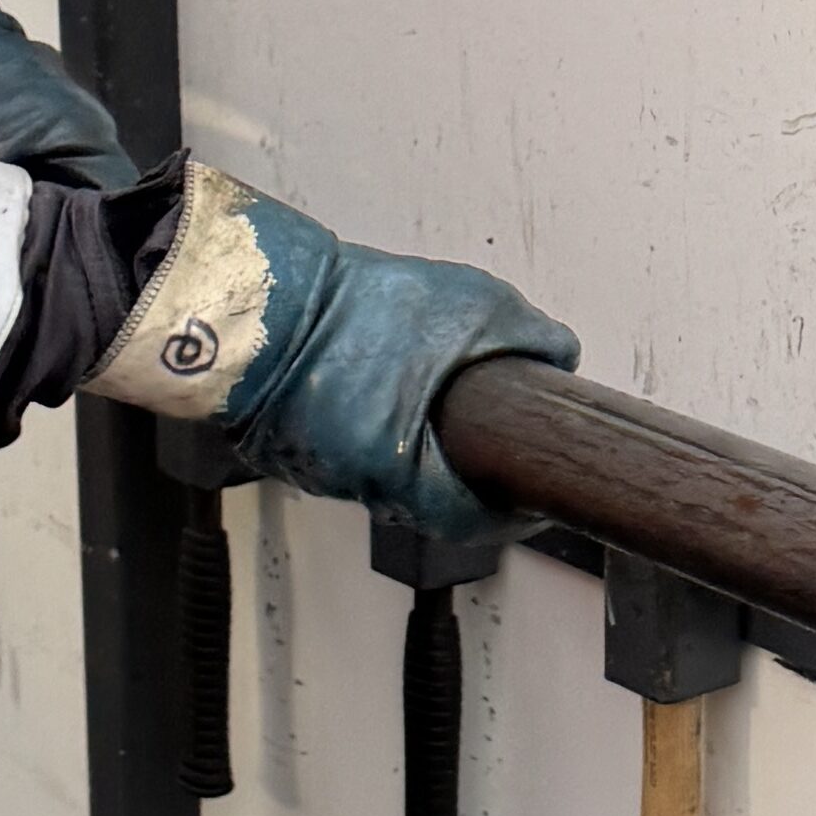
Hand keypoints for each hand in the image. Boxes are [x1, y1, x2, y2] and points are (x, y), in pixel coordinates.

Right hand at [88, 169, 572, 545]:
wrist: (258, 298)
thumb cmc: (352, 311)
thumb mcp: (472, 310)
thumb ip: (526, 338)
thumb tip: (557, 356)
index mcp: (404, 472)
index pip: (476, 518)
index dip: (515, 508)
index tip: (535, 492)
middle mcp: (359, 484)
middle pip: (433, 496)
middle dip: (467, 465)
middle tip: (492, 431)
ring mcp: (319, 466)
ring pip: (389, 468)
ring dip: (418, 438)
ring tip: (434, 386)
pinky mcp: (291, 439)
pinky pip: (348, 441)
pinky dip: (376, 418)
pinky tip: (382, 374)